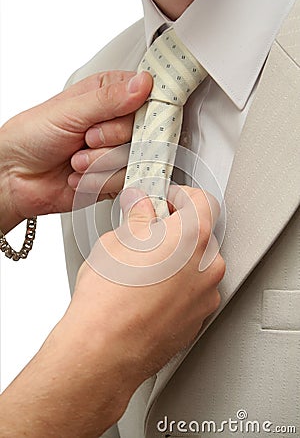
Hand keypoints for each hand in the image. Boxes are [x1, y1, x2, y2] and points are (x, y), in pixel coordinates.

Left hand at [0, 71, 151, 232]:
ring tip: (77, 159)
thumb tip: (143, 83)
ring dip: (100, 163)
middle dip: (110, 139)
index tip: (124, 117)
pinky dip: (99, 181)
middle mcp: (115, 123)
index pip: (146, 96)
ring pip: (134, 158)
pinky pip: (124, 180)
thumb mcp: (70, 111)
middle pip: (143, 131)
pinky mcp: (114, 178)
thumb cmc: (32, 136)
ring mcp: (116, 152)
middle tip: (87, 137)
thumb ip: (110, 99)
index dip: (141, 109)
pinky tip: (81, 175)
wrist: (15, 176)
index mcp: (107, 96)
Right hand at [0, 186, 224, 437]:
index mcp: (192, 236)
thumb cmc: (109, 300)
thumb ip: (138, 218)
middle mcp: (208, 266)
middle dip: (175, 230)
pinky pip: (192, 291)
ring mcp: (205, 295)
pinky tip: (148, 291)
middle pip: (199, 234)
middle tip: (147, 232)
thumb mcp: (117, 241)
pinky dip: (176, 286)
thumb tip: (140, 207)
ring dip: (176, 260)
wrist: (105, 350)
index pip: (200, 200)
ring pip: (196, 265)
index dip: (179, 196)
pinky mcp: (198, 319)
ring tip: (143, 267)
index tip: (164, 199)